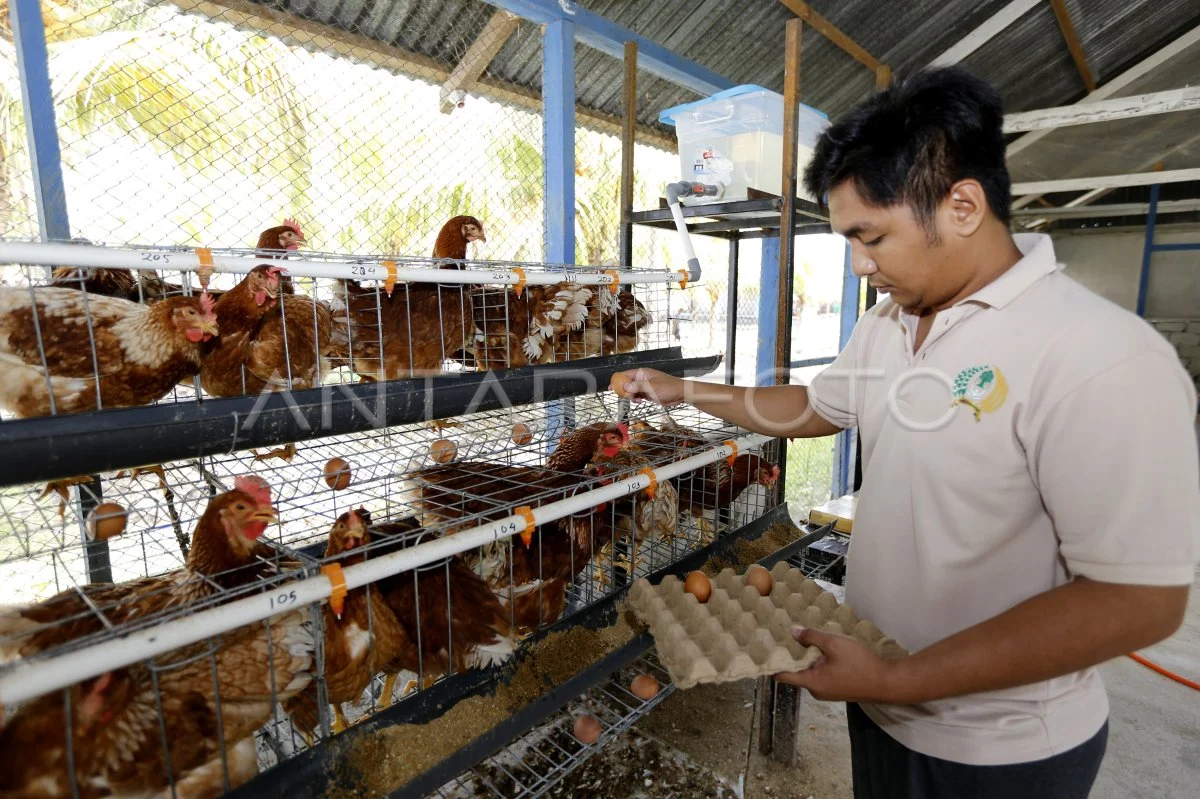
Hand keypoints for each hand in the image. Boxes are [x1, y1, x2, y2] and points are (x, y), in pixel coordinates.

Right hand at [609, 368, 684, 405]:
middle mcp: (642, 379)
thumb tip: (625, 386)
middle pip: (627, 383)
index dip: (617, 380)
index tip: (611, 387)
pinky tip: (639, 401)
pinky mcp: (648, 393)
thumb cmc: (668, 388)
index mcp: (642, 373)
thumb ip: (638, 386)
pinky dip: (636, 399)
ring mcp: (645, 386)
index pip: (626, 374)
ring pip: (632, 390)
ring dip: (630, 396)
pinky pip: (638, 395)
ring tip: (635, 400)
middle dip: (624, 390)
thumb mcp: (651, 387)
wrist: (680, 394)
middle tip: (623, 397)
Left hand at [773, 626, 900, 702]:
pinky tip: (821, 649)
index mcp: (812, 683)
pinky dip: (818, 663)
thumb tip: (793, 632)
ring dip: (806, 658)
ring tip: (801, 639)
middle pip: (796, 673)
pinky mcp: (838, 689)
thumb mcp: (834, 644)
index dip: (771, 663)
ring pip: (810, 673)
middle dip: (790, 656)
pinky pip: (821, 675)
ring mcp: (828, 692)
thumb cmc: (859, 664)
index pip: (782, 676)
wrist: (887, 682)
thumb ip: (812, 637)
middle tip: (782, 637)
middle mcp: (816, 691)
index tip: (763, 650)